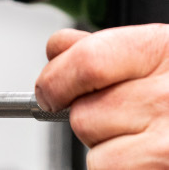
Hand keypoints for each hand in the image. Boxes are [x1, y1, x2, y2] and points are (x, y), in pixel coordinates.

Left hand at [35, 24, 168, 168]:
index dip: (56, 79)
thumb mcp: (158, 52)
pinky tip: (147, 157)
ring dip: (108, 148)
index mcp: (159, 50)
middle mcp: (168, 95)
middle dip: (91, 118)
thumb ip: (102, 47)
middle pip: (82, 114)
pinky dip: (120, 168)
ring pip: (94, 150)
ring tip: (144, 139)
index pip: (85, 61)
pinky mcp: (164, 167)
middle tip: (124, 116)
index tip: (48, 93)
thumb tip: (57, 50)